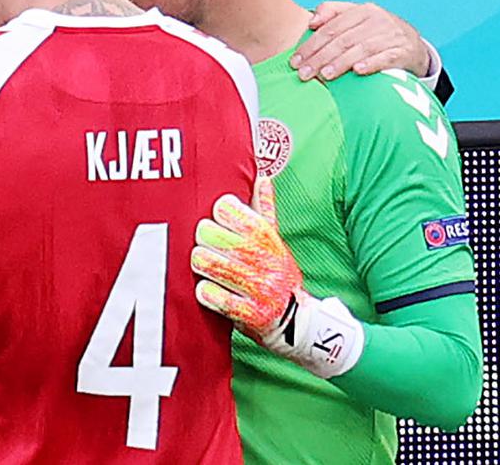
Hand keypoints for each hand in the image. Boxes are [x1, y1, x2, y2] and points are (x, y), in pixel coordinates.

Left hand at [191, 177, 302, 336]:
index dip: (218, 212)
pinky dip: (205, 292)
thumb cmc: (278, 274)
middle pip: (210, 234)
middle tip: (207, 244)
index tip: (219, 219)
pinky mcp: (250, 313)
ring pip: (206, 263)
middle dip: (203, 238)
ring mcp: (258, 287)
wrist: (299, 321)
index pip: (229, 209)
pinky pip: (213, 296)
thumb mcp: (275, 241)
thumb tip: (263, 177)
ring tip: (204, 264)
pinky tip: (207, 290)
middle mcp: (264, 260)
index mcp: (268, 237)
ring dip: (201, 264)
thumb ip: (265, 210)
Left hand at [290, 2, 429, 80]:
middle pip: (343, 39)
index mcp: (362, 11)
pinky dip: (371, 64)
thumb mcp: (357, 18)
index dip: (311, 44)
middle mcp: (377, 20)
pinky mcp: (403, 51)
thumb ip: (333, 13)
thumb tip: (311, 21)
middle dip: (320, 57)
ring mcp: (391, 36)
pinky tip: (357, 71)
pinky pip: (385, 57)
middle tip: (304, 73)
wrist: (413, 44)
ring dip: (341, 63)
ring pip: (361, 48)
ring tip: (324, 75)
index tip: (295, 60)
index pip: (331, 28)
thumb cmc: (375, 33)